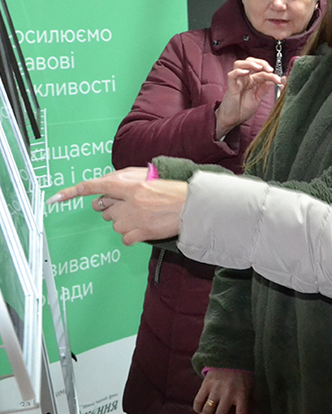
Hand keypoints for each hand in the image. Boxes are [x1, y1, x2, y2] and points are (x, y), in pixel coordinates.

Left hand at [48, 167, 187, 244]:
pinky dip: (132, 234)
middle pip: (104, 208)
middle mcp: (129, 200)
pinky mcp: (140, 232)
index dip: (73, 192)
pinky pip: (124, 237)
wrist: (193, 205)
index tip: (56, 198)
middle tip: (131, 204)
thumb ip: (126, 179)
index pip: (95, 186)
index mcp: (130, 183)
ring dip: (124, 221)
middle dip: (112, 207)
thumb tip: (109, 187)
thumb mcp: (149, 176)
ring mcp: (134, 217)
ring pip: (113, 223)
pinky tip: (145, 226)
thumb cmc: (174, 189)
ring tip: (144, 214)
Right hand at [194, 369, 255, 413]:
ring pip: (207, 412)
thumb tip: (258, 413)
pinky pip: (198, 402)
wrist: (233, 354)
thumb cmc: (244, 373)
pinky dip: (198, 409)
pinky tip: (202, 411)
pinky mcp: (206, 384)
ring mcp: (216, 388)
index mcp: (243, 394)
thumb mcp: (253, 385)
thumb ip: (252, 398)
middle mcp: (228, 393)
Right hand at [215, 58, 281, 139]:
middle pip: (250, 61)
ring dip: (250, 63)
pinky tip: (246, 73)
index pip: (262, 72)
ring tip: (259, 68)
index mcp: (252, 81)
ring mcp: (237, 81)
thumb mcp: (257, 99)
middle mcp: (244, 79)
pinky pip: (232, 75)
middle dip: (261, 62)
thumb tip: (272, 80)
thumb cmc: (242, 110)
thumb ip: (263, 89)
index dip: (271, 73)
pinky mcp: (231, 87)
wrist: (231, 120)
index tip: (279, 79)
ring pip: (239, 64)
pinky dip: (238, 71)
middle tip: (269, 69)